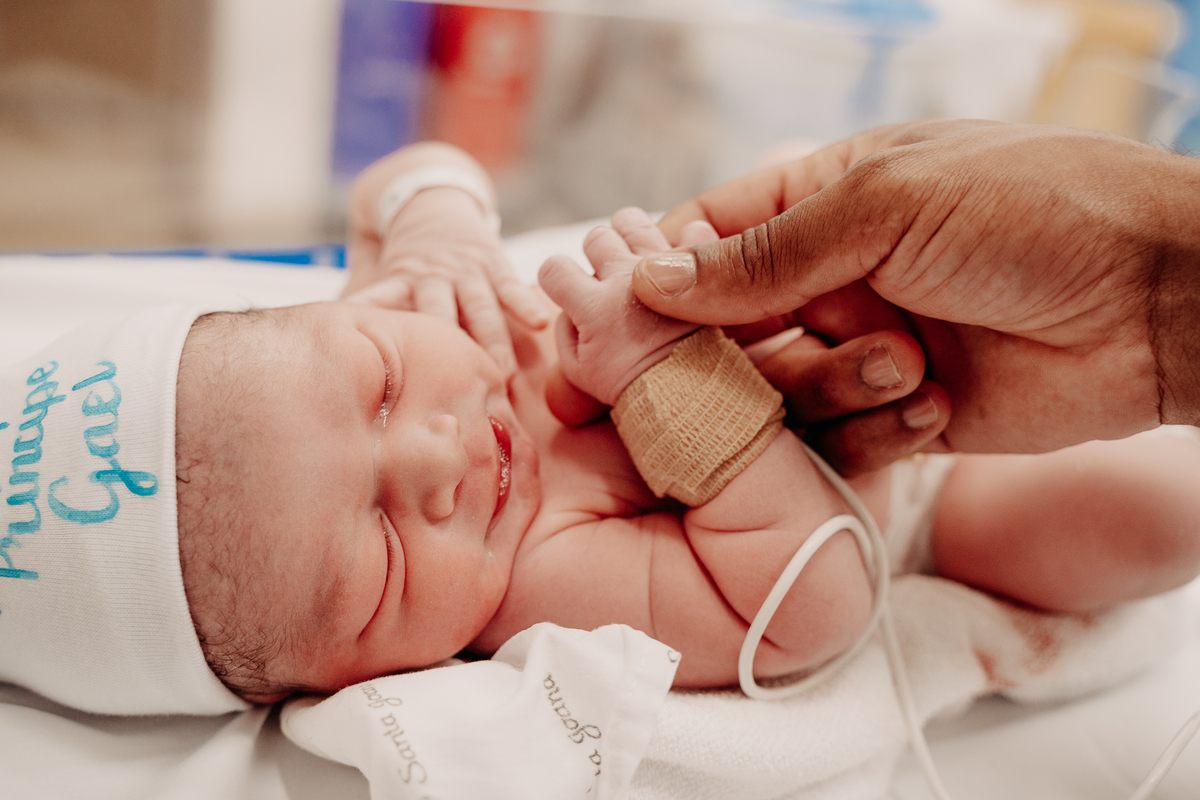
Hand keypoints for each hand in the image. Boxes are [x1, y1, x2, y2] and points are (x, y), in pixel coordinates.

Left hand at [344, 143, 548, 377]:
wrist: (428, 197)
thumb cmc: (403, 253)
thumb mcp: (375, 272)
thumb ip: (362, 305)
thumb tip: (332, 342)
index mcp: (401, 281)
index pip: (386, 307)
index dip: (381, 328)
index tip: (375, 362)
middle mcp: (434, 278)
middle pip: (441, 317)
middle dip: (450, 352)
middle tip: (457, 387)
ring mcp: (466, 271)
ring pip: (481, 309)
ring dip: (493, 341)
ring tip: (502, 373)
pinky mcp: (494, 263)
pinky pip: (511, 287)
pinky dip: (524, 305)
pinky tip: (539, 324)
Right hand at [538, 207, 700, 407]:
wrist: (694, 396)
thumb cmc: (635, 390)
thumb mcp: (581, 373)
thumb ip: (565, 330)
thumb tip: (569, 305)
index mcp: (595, 305)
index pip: (554, 268)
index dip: (556, 280)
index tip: (568, 294)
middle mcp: (628, 277)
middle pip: (596, 238)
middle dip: (596, 255)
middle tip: (609, 279)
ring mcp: (666, 267)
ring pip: (632, 222)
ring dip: (630, 236)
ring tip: (639, 260)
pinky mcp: (701, 266)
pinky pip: (694, 232)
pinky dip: (689, 240)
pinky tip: (684, 258)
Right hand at [635, 120, 1199, 451]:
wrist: (1163, 301)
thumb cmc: (1037, 212)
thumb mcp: (889, 205)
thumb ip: (767, 252)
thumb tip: (651, 278)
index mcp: (826, 200)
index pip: (710, 237)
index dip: (659, 276)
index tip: (617, 317)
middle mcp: (835, 277)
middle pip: (730, 330)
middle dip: (733, 355)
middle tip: (736, 372)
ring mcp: (866, 347)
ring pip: (781, 395)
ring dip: (832, 386)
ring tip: (907, 362)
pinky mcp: (903, 414)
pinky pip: (843, 441)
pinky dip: (877, 428)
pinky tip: (936, 399)